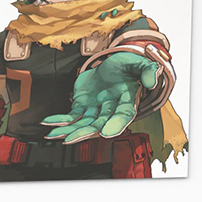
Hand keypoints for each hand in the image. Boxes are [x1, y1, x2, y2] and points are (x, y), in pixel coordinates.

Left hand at [42, 51, 158, 141]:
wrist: (112, 63)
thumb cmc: (126, 65)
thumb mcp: (137, 63)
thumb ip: (146, 69)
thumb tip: (152, 81)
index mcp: (127, 100)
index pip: (123, 115)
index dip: (116, 124)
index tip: (107, 133)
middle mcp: (111, 109)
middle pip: (99, 124)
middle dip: (84, 132)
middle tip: (70, 139)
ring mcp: (96, 109)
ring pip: (83, 123)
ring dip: (69, 130)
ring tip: (54, 135)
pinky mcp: (83, 105)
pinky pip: (71, 115)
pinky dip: (60, 120)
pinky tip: (48, 122)